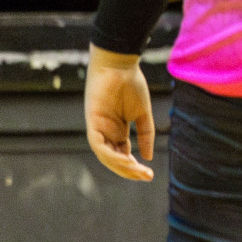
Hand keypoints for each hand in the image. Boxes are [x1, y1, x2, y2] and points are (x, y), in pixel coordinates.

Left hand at [84, 44, 155, 180]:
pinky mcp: (92, 122)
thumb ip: (145, 134)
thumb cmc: (131, 84)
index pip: (123, 155)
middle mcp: (106, 133)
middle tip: (146, 177)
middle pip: (115, 159)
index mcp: (117, 131)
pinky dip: (110, 154)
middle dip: (129, 170)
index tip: (149, 174)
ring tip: (137, 170)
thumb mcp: (143, 113)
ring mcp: (98, 128)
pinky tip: (125, 159)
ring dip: (121, 166)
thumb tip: (148, 157)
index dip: (134, 166)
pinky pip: (98, 145)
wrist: (119, 65)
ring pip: (106, 156)